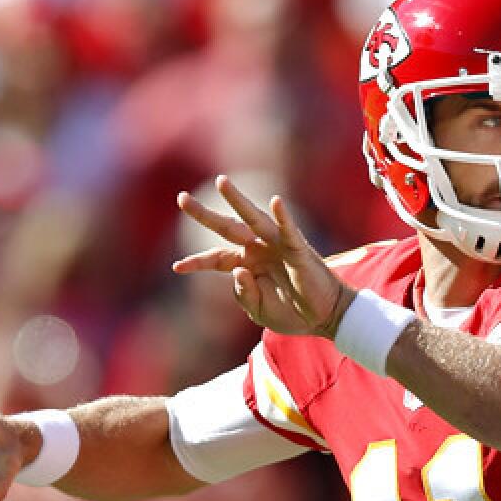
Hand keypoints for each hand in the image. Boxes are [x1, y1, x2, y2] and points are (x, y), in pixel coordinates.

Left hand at [173, 175, 355, 337]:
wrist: (322, 318)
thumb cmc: (291, 313)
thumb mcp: (258, 310)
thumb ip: (244, 294)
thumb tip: (237, 271)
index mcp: (247, 264)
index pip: (216, 258)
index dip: (197, 261)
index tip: (177, 267)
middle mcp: (258, 249)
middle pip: (227, 228)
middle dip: (204, 214)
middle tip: (182, 198)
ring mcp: (277, 246)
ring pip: (253, 219)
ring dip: (238, 200)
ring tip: (221, 182)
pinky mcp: (297, 249)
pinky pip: (289, 231)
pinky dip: (283, 217)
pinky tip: (276, 202)